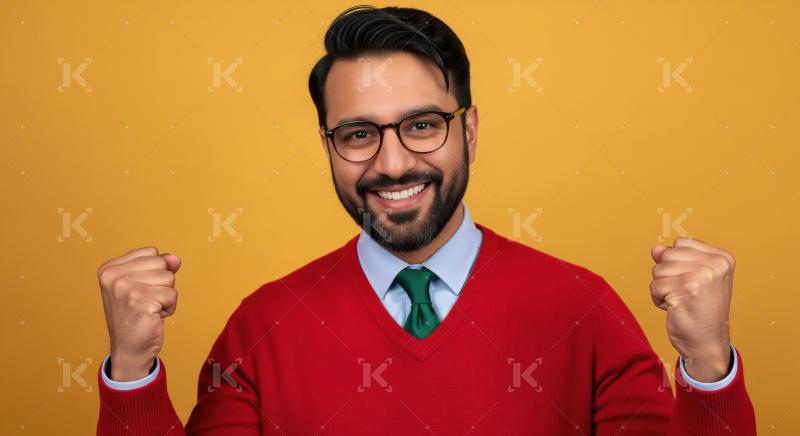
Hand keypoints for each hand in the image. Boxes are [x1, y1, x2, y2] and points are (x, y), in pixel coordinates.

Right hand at [97, 246, 180, 380]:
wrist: (130, 348)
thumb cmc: (137, 315)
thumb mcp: (144, 283)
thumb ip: (160, 265)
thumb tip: (175, 259)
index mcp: (109, 268)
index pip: (151, 252)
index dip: (155, 271)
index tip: (140, 289)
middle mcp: (113, 275)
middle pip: (162, 263)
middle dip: (162, 283)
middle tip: (146, 301)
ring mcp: (125, 288)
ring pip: (169, 278)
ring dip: (166, 296)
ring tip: (149, 308)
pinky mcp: (140, 300)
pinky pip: (172, 295)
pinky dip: (169, 307)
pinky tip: (154, 316)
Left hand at [650, 237, 733, 381]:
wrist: (707, 343)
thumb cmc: (700, 310)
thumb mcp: (693, 278)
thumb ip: (675, 260)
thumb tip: (656, 249)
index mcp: (722, 258)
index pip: (681, 243)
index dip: (677, 263)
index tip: (693, 282)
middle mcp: (715, 264)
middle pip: (667, 255)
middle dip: (668, 275)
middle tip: (686, 294)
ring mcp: (702, 276)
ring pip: (658, 270)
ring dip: (663, 288)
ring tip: (682, 301)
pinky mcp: (686, 290)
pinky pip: (654, 286)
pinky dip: (658, 299)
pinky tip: (675, 309)